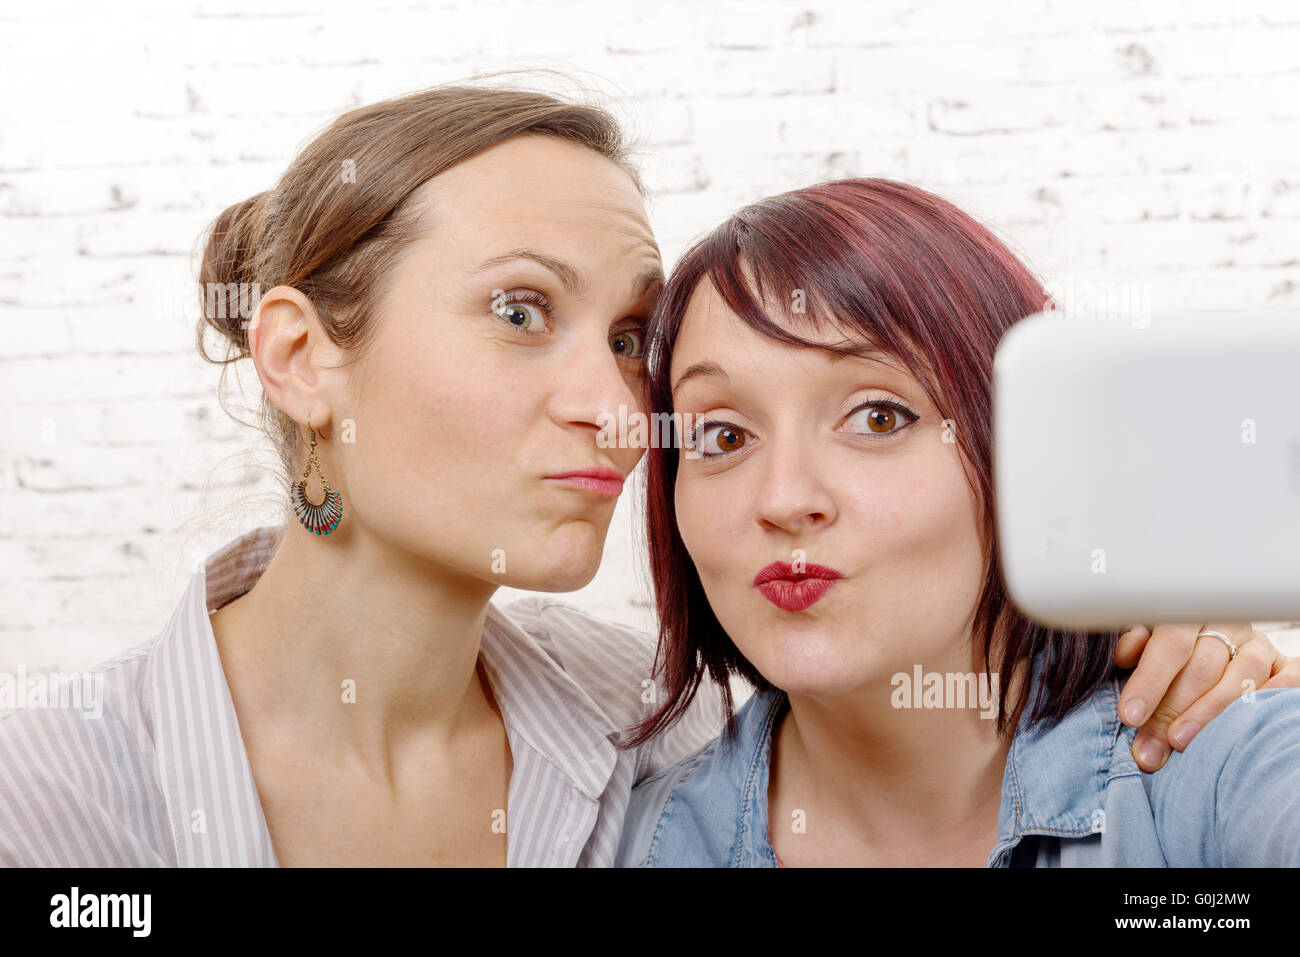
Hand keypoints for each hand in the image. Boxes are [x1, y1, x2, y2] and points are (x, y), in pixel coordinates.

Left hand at [1115, 622, 1299, 771]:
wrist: (1206, 646)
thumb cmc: (1168, 654)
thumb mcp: (1143, 641)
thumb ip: (1134, 644)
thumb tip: (1123, 654)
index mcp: (1188, 615)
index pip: (1170, 645)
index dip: (1150, 681)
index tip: (1130, 715)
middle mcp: (1227, 627)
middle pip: (1202, 668)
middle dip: (1171, 711)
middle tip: (1149, 747)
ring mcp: (1258, 647)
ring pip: (1241, 677)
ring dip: (1209, 714)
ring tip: (1181, 742)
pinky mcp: (1285, 666)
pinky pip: (1289, 681)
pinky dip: (1269, 701)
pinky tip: (1242, 727)